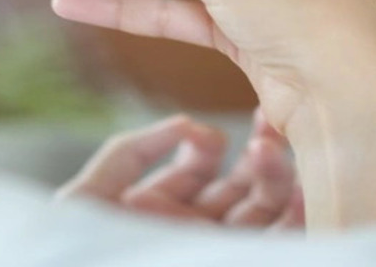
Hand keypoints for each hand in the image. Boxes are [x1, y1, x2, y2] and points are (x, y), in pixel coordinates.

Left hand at [57, 110, 303, 228]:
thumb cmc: (76, 252)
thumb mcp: (87, 199)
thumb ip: (128, 154)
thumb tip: (188, 122)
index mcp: (155, 210)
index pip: (196, 167)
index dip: (212, 142)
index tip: (216, 132)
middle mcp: (191, 231)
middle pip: (238, 186)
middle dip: (258, 153)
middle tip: (272, 127)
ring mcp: (216, 249)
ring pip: (262, 212)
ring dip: (278, 179)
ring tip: (277, 153)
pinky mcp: (239, 263)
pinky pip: (276, 244)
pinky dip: (292, 218)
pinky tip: (299, 191)